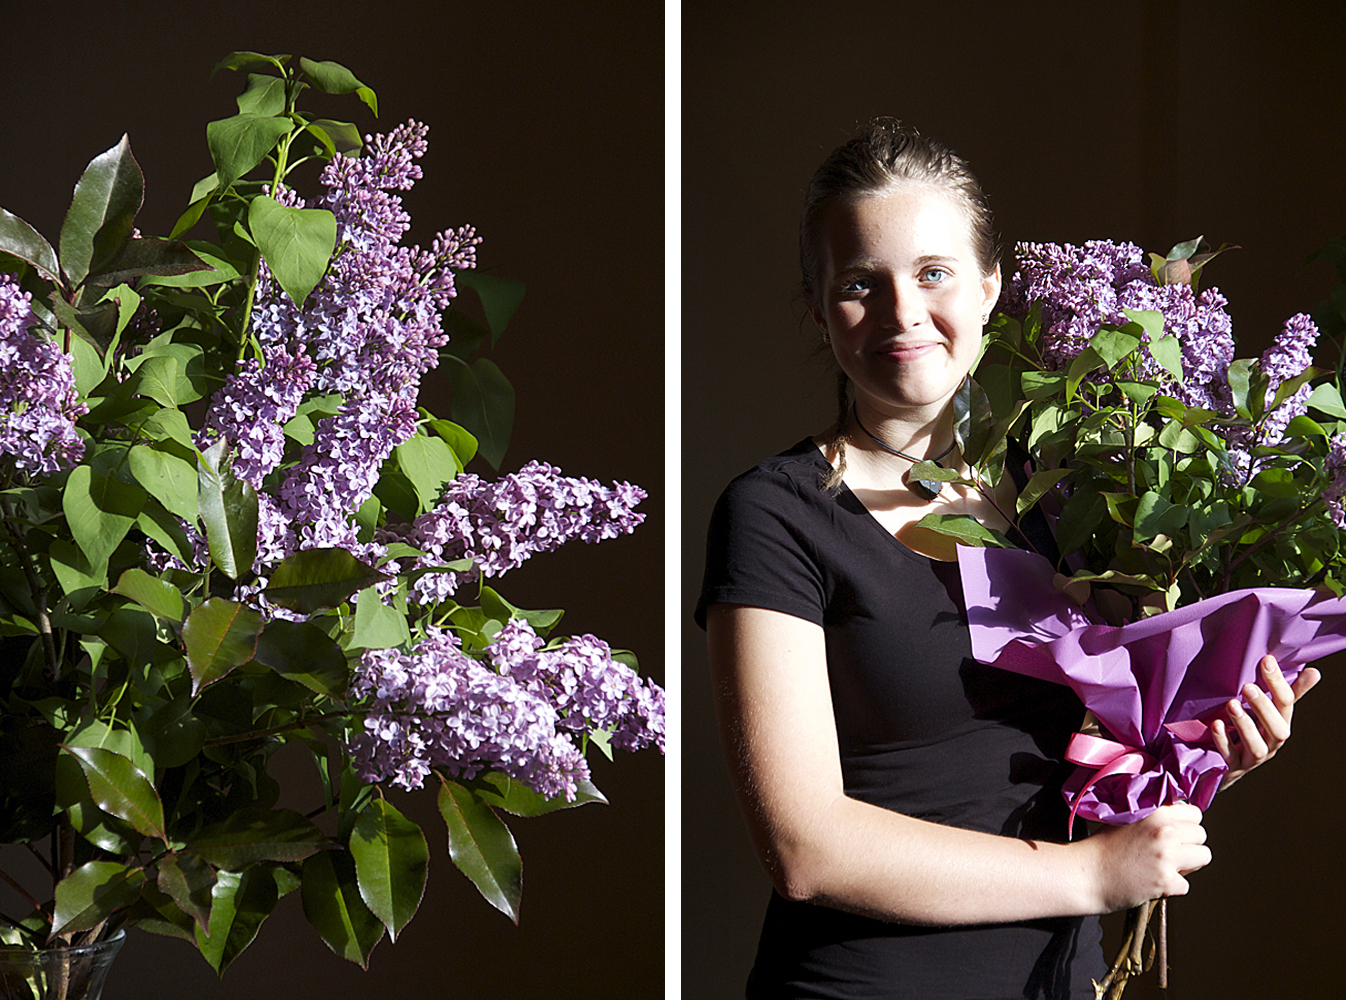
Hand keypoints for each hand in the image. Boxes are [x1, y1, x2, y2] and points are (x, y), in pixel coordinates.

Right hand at [1086, 802, 1210, 911]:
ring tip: (1166, 866)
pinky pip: (1186, 884)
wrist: (1085, 874)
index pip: (1194, 813)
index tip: (1175, 831)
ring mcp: (1167, 857)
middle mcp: (1164, 832)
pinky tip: (1153, 881)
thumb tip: (1180, 818)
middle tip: (1169, 851)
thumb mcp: (1126, 819)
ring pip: (1203, 857)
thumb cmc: (1102, 847)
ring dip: (1188, 864)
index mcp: (1155, 813)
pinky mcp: (1166, 882)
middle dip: (1189, 843)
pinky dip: (1172, 886)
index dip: (1185, 823)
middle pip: (1201, 835)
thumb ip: (1154, 815)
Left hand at [1212, 654, 1319, 789]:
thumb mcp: (1270, 710)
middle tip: (1247, 687)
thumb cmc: (1253, 729)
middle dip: (1264, 708)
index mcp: (1281, 724)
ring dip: (1245, 725)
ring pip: (1257, 747)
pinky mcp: (1234, 767)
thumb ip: (1288, 692)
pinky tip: (1215, 724)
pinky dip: (1223, 741)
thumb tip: (1314, 672)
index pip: (1286, 704)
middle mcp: (1271, 742)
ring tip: (1231, 705)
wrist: (1227, 763)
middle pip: (1277, 729)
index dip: (1278, 683)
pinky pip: (1230, 757)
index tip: (1266, 660)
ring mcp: (1253, 757)